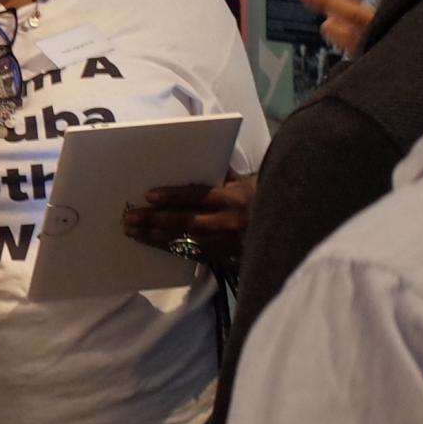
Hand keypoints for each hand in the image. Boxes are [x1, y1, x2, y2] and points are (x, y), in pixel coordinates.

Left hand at [123, 173, 254, 268]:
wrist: (292, 224)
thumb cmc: (267, 196)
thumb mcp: (247, 181)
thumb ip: (221, 176)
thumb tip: (197, 165)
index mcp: (236, 199)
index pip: (198, 196)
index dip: (172, 196)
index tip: (148, 196)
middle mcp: (231, 223)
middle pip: (186, 222)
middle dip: (155, 220)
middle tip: (129, 219)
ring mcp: (229, 244)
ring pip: (187, 243)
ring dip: (157, 238)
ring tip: (134, 233)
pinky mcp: (228, 258)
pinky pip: (195, 255)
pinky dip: (173, 249)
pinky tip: (155, 245)